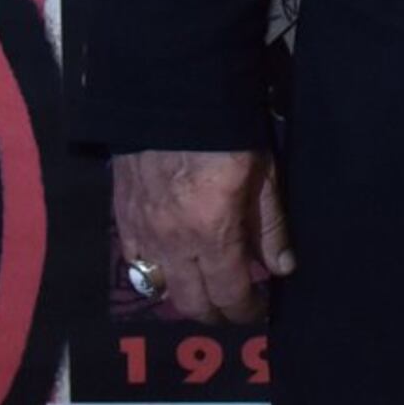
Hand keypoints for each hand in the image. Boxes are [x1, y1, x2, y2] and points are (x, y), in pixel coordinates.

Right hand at [111, 148, 292, 322]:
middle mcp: (172, 242)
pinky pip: (133, 260)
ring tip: (201, 285)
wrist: (172, 92)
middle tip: (231, 306)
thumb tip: (281, 268)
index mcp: (212, 233)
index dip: (246, 310)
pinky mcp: (122, 214)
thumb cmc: (226, 131)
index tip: (258, 310)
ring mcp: (142, 230)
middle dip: (215, 312)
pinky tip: (167, 261)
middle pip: (191, 302)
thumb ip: (270, 226)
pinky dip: (151, 269)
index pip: (229, 293)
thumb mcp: (262, 173)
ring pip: (159, 286)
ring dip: (182, 293)